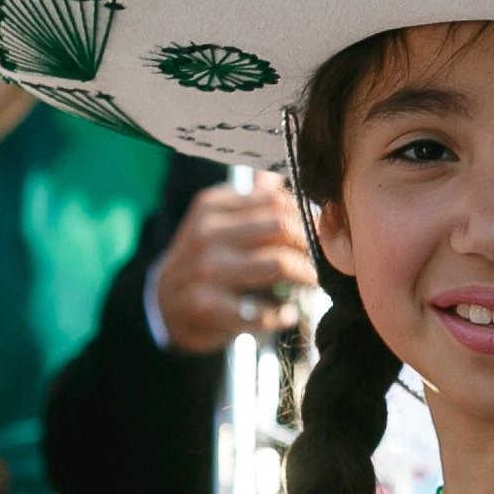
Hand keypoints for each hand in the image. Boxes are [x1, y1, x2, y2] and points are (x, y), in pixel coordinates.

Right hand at [155, 175, 317, 354]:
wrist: (164, 306)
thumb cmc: (205, 263)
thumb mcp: (219, 224)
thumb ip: (252, 203)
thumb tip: (280, 177)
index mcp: (213, 206)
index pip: (277, 200)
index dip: (310, 217)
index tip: (327, 233)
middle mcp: (207, 233)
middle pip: (281, 227)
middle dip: (313, 244)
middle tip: (330, 260)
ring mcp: (205, 270)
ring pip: (278, 264)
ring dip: (306, 276)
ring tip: (316, 284)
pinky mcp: (205, 306)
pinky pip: (260, 311)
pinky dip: (280, 315)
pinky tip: (287, 315)